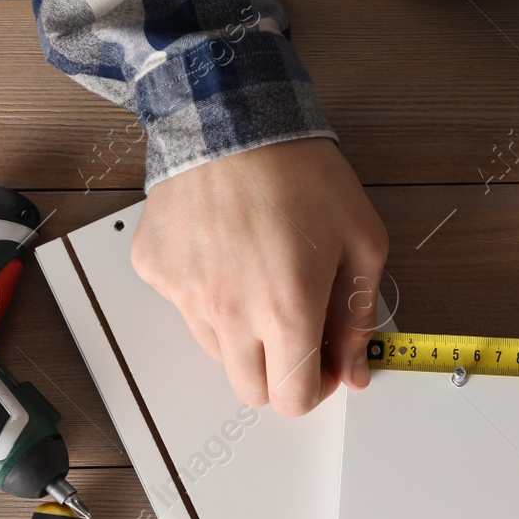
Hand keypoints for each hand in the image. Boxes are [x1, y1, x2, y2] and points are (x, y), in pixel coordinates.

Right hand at [132, 137, 387, 415]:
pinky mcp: (157, 272)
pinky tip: (225, 251)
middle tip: (294, 326)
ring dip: (242, 334)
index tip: (323, 362)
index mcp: (286, 313)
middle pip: (250, 390)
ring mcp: (185, 295)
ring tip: (259, 277)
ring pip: (217, 351)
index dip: (314, 388)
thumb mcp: (361, 242)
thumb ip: (358, 316)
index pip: (293, 400)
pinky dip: (207, 294)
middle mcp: (229, 314)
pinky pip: (185, 307)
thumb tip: (355, 371)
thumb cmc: (303, 175)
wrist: (232, 118)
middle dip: (277, 371)